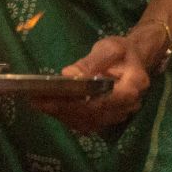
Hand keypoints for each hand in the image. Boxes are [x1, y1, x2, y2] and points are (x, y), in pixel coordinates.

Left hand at [36, 33, 152, 131]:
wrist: (133, 61)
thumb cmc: (122, 52)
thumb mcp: (110, 48)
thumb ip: (91, 62)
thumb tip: (68, 75)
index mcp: (133, 86)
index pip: (105, 100)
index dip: (80, 101)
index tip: (57, 96)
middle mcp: (128, 107)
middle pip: (94, 114)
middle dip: (64, 108)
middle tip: (38, 100)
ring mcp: (117, 116)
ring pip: (87, 122)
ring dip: (62, 115)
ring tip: (39, 104)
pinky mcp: (107, 120)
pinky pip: (86, 124)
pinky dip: (67, 117)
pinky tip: (49, 108)